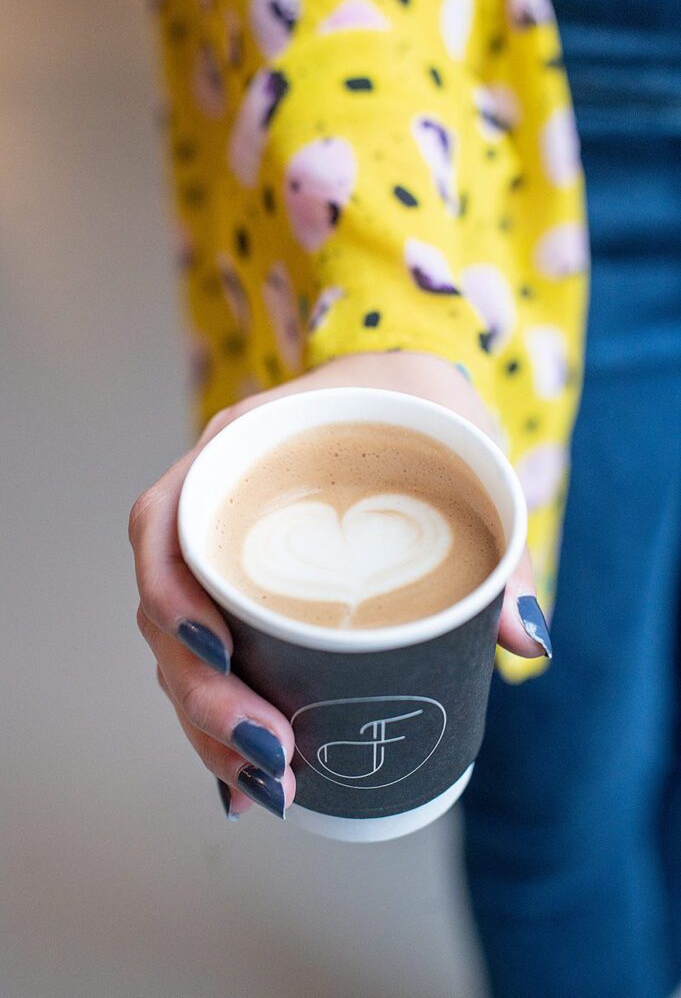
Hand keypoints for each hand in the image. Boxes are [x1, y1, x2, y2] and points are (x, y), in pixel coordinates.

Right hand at [129, 351, 547, 820]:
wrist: (400, 389)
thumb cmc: (418, 404)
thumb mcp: (458, 436)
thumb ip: (497, 538)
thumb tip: (526, 641)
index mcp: (239, 450)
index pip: (163, 522)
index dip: (174, 592)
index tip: (222, 652)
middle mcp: (216, 505)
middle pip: (165, 607)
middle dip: (204, 694)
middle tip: (271, 756)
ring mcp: (225, 552)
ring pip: (179, 650)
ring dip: (208, 726)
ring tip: (268, 790)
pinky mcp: (245, 593)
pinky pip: (209, 660)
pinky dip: (219, 722)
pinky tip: (245, 784)